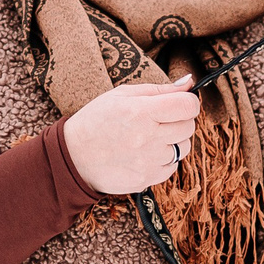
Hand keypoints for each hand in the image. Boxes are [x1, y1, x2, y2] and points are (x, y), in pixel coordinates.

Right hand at [61, 77, 200, 194]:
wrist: (74, 156)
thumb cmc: (97, 120)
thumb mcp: (122, 95)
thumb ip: (159, 89)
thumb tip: (189, 83)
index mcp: (141, 112)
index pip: (188, 106)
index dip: (188, 101)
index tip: (179, 103)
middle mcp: (147, 138)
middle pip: (189, 127)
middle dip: (180, 120)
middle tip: (160, 119)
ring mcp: (148, 162)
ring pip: (183, 148)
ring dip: (173, 141)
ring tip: (150, 137)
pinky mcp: (147, 179)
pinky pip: (172, 166)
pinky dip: (164, 159)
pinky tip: (145, 153)